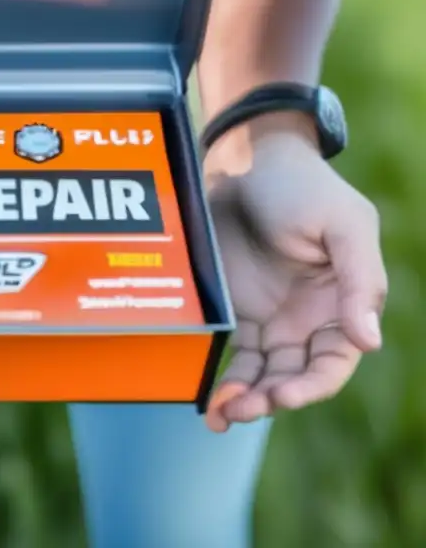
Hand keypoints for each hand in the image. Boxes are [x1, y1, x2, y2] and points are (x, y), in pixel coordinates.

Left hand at [204, 133, 386, 431]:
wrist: (245, 160)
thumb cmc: (303, 187)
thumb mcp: (344, 224)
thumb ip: (360, 281)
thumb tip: (368, 342)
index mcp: (343, 304)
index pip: (334, 361)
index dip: (312, 385)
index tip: (285, 395)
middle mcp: (308, 319)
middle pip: (293, 375)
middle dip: (270, 400)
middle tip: (240, 411)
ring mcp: (269, 316)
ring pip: (261, 374)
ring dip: (244, 398)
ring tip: (220, 417)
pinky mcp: (235, 310)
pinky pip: (232, 355)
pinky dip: (223, 379)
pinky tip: (209, 401)